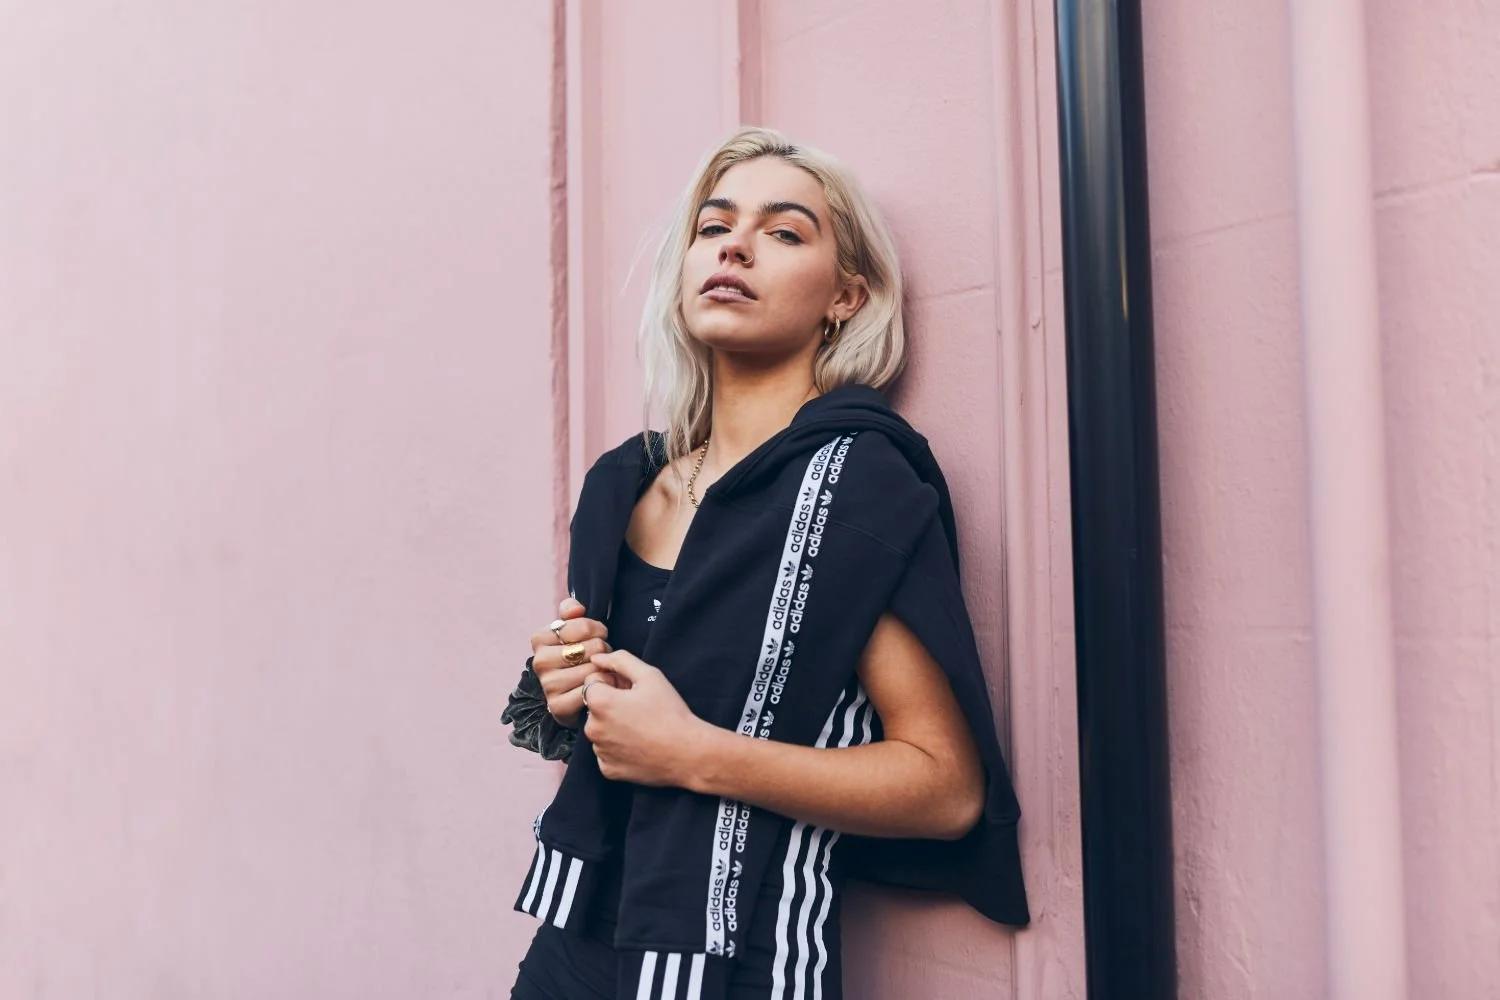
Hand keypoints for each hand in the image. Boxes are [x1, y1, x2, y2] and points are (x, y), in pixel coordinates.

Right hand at [529, 598, 615, 728]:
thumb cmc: (575, 656)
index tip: (598, 635)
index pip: (582, 626)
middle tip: (600, 656)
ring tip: (601, 670)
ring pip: (593, 669)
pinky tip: (602, 685)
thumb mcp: (572, 630)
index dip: (598, 630)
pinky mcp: (558, 706)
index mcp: (540, 638)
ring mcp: (548, 685)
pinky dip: (602, 687)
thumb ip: (571, 612)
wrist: (571, 694)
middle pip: (592, 648)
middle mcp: (539, 661)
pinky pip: (591, 690)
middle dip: (603, 650)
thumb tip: (575, 608)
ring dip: (605, 669)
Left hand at [584, 650, 710, 786]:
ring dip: (614, 726)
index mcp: (600, 703)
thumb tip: (596, 658)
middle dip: (611, 704)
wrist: (689, 753)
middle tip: (640, 709)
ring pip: (601, 730)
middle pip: (595, 707)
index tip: (632, 691)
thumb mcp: (650, 675)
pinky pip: (607, 752)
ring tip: (642, 728)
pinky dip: (618, 748)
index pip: (592, 681)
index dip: (613, 682)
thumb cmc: (670, 712)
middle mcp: (593, 729)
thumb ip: (620, 660)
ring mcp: (600, 752)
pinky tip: (639, 745)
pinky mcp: (608, 770)